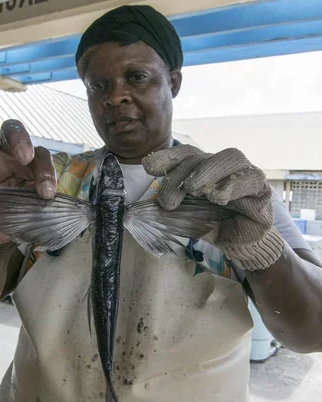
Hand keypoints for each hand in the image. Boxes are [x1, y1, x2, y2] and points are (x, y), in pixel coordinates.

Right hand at [0, 117, 55, 244]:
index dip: (45, 172)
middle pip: (12, 131)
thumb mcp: (38, 208)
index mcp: (32, 161)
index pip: (41, 155)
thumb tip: (56, 207)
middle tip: (24, 157)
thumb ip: (45, 203)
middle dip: (20, 139)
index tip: (46, 193)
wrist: (2, 231)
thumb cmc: (24, 212)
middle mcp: (9, 155)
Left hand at [143, 144, 283, 270]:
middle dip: (182, 173)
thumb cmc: (214, 226)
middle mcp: (224, 166)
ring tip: (193, 189)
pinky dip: (233, 185)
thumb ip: (169, 209)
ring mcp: (245, 173)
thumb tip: (139, 210)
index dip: (167, 157)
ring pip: (229, 157)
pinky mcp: (261, 189)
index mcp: (204, 168)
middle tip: (168, 200)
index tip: (148, 167)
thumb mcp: (186, 217)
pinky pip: (250, 178)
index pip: (186, 154)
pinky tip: (218, 196)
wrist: (243, 247)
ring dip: (208, 171)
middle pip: (203, 156)